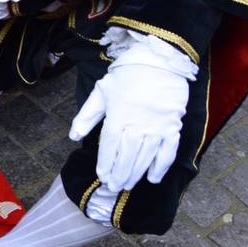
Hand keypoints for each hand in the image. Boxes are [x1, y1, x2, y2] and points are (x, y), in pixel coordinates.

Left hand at [68, 43, 191, 190]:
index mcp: (119, 114)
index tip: (102, 176)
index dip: (106, 163)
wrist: (159, 59)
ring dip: (136, 173)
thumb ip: (87, 116)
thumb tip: (73, 137)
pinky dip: (161, 166)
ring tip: (127, 185)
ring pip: (146, 156)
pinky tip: (153, 178)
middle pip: (128, 155)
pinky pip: (169, 150)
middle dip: (119, 173)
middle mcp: (139, 122)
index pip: (110, 145)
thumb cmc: (126, 75)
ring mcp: (158, 125)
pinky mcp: (174, 125)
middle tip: (113, 187)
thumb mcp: (101, 91)